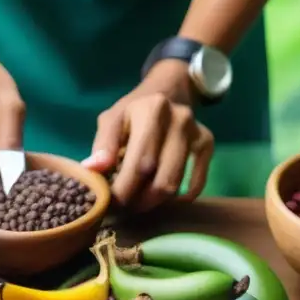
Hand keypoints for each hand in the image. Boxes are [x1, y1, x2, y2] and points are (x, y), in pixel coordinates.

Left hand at [83, 59, 213, 212]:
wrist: (168, 90)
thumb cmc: (133, 111)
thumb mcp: (112, 119)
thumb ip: (102, 144)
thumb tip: (92, 170)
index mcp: (152, 111)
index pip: (139, 164)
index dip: (123, 191)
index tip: (109, 205)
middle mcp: (179, 120)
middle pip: (159, 178)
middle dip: (137, 201)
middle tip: (121, 209)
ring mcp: (196, 132)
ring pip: (175, 184)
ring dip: (153, 202)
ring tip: (135, 203)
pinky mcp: (207, 144)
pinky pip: (196, 184)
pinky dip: (177, 198)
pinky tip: (160, 198)